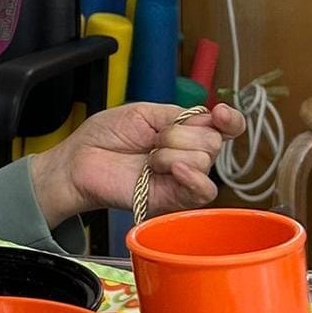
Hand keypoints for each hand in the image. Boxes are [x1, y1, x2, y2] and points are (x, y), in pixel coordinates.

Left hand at [30, 103, 245, 226]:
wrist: (80, 160)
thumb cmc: (106, 136)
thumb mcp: (143, 113)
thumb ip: (177, 115)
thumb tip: (208, 118)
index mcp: (186, 131)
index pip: (226, 127)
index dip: (230, 119)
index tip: (220, 113)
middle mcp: (190, 155)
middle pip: (214, 141)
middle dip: (181, 133)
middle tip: (153, 139)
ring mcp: (183, 178)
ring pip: (206, 161)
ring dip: (172, 152)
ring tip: (148, 158)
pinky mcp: (173, 200)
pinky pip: (202, 191)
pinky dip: (192, 176)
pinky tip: (174, 168)